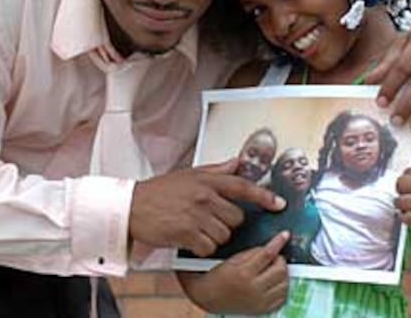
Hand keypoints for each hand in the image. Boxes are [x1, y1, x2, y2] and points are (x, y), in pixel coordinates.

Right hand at [129, 159, 284, 256]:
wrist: (131, 207)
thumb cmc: (159, 192)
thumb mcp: (187, 175)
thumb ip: (214, 170)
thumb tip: (237, 162)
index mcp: (206, 180)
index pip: (242, 186)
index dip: (264, 196)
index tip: (279, 204)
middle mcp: (204, 196)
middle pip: (236, 218)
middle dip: (227, 222)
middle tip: (207, 219)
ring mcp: (196, 215)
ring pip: (224, 235)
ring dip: (213, 236)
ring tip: (194, 228)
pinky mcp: (187, 233)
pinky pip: (208, 247)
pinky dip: (201, 247)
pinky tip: (188, 239)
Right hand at [178, 231, 290, 313]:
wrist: (207, 297)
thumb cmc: (216, 276)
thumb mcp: (230, 259)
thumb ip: (251, 253)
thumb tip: (270, 247)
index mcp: (243, 272)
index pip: (268, 254)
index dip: (278, 242)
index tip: (285, 235)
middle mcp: (253, 288)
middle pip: (280, 269)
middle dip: (279, 259)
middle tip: (273, 257)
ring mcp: (259, 301)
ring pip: (285, 284)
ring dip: (282, 274)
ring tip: (272, 270)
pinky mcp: (262, 310)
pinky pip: (282, 297)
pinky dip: (281, 288)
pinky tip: (273, 283)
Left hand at [396, 165, 410, 236]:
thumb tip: (407, 181)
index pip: (408, 171)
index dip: (406, 180)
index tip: (409, 188)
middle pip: (401, 183)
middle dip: (400, 192)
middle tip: (405, 198)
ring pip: (401, 201)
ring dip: (401, 207)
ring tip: (407, 210)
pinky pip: (409, 217)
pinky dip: (406, 219)